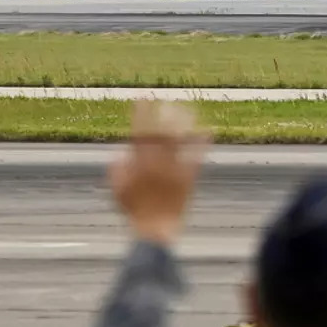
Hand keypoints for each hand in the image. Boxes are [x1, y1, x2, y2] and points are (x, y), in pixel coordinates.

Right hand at [108, 100, 209, 244]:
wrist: (154, 229)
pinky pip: (196, 158)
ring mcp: (173, 171)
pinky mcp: (188, 179)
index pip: (138, 133)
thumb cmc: (134, 211)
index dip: (140, 114)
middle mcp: (155, 165)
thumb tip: (122, 152)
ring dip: (182, 123)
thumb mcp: (118, 190)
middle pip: (159, 133)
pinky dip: (202, 143)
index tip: (141, 98)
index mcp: (137, 165)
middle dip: (160, 113)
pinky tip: (208, 131)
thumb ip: (117, 170)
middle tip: (164, 97)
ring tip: (187, 107)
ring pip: (178, 141)